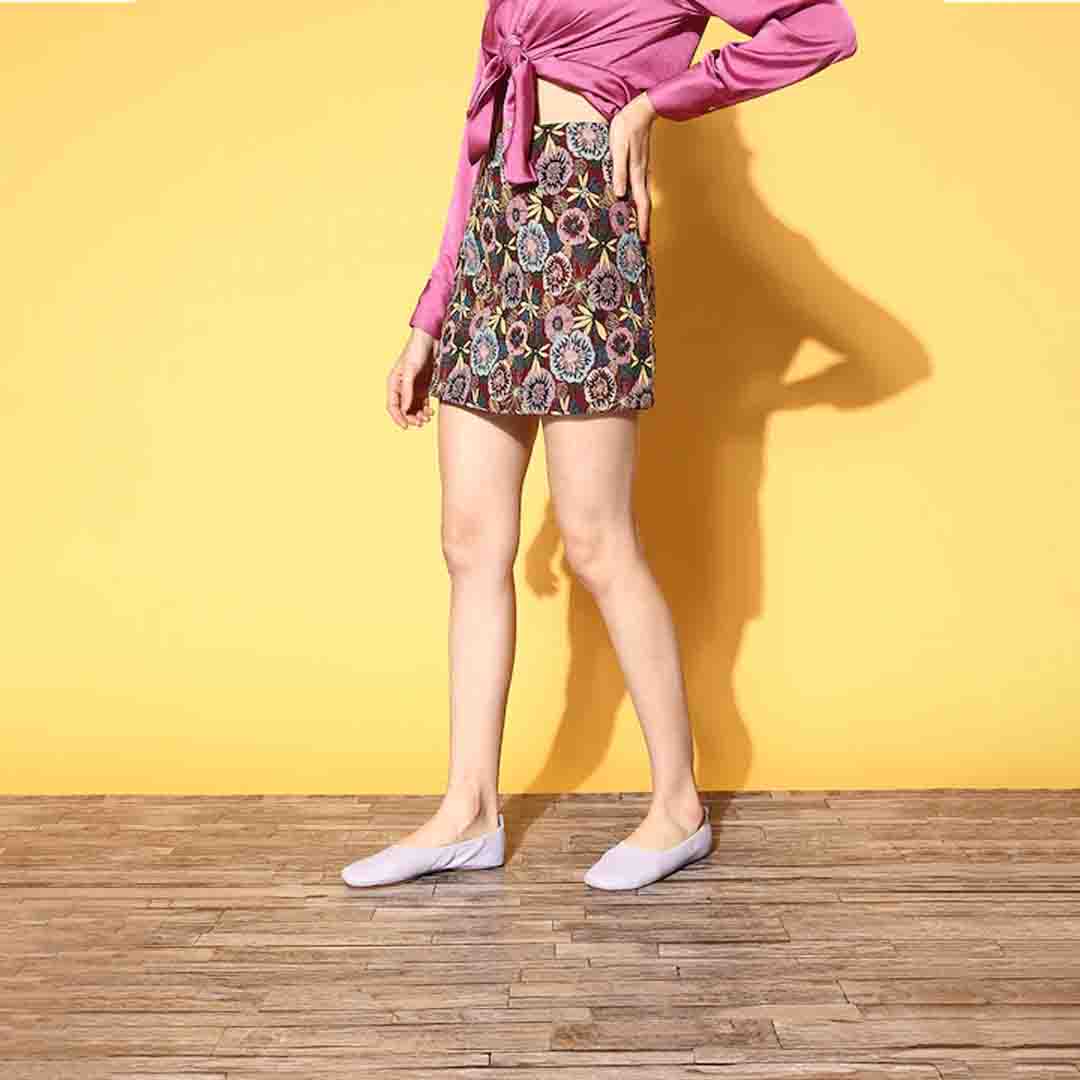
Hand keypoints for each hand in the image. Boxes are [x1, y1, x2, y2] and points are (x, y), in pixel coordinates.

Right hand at [387, 328, 435, 428]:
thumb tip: (405, 409)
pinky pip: (422, 404)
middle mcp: (402, 388)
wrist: (431, 339)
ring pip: (413, 409)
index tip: (406, 426)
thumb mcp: (411, 369)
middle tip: (421, 422)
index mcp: (394, 383)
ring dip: (419, 416)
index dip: (398, 418)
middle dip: (411, 418)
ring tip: (427, 417)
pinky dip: (425, 410)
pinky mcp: (424, 388)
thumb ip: (407, 389)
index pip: (392, 406)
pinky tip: (431, 411)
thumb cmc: (417, 350)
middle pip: (403, 410)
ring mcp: (413, 388)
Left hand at [609, 90, 657, 242]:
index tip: (644, 240)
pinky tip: (633, 205)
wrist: (640, 110)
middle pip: (645, 204)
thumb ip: (619, 170)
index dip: (642, 222)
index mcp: (637, 173)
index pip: (641, 203)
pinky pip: (641, 189)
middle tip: (644, 242)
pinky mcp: (640, 165)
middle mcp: (642, 174)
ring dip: (642, 214)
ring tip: (639, 228)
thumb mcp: (619, 148)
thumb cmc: (626, 127)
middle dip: (644, 223)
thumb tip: (619, 194)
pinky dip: (640, 201)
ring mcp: (643, 170)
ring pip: (644, 197)